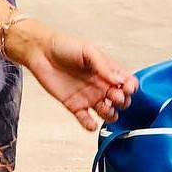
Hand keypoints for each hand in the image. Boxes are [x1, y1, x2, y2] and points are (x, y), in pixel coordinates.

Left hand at [11, 22, 137, 129]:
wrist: (40, 52)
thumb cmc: (64, 46)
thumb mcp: (88, 50)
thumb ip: (104, 66)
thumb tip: (119, 80)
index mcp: (107, 70)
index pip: (127, 82)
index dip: (130, 87)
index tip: (127, 88)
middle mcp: (101, 85)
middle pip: (121, 101)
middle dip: (122, 101)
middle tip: (114, 96)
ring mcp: (89, 97)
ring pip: (108, 113)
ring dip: (110, 114)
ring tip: (104, 108)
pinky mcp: (75, 106)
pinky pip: (86, 120)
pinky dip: (90, 125)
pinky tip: (91, 123)